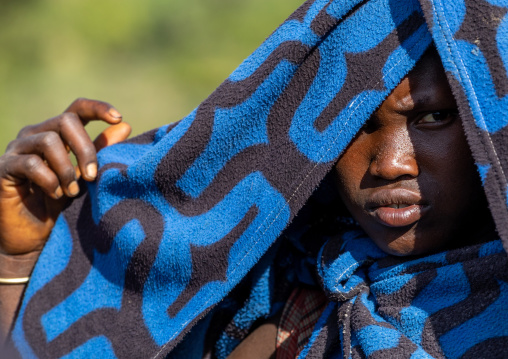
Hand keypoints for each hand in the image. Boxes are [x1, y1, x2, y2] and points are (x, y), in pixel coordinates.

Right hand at [0, 98, 130, 254]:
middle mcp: (35, 134)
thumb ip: (101, 151)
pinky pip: (31, 164)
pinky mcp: (3, 167)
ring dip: (67, 169)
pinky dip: (49, 181)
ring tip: (72, 192)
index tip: (118, 118)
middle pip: (66, 121)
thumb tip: (126, 126)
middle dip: (86, 148)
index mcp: (56, 133)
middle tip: (93, 176)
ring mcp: (16, 148)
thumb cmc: (59, 203)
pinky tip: (56, 195)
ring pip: (49, 141)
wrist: (31, 237)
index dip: (97, 108)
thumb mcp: (85, 176)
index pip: (76, 109)